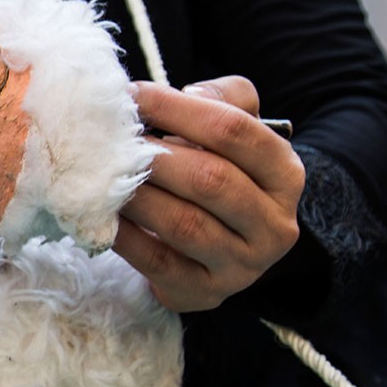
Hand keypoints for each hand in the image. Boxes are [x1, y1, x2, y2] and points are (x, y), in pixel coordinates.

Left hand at [114, 76, 304, 311]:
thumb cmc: (219, 170)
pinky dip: (125, 237)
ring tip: (104, 176)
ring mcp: (244, 265)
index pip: (235, 131)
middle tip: (113, 142)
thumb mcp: (235, 130)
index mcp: (285, 173)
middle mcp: (275, 223)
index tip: (132, 96)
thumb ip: (223, 99)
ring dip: (137, 196)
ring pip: (184, 224)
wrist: (221, 243)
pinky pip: (158, 263)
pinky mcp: (206, 292)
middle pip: (210, 180)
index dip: (177, 109)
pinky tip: (101, 216)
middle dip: (154, 157)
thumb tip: (189, 93)